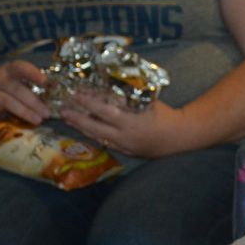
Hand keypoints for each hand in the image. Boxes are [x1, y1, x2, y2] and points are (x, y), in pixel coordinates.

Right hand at [0, 60, 50, 123]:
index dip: (32, 73)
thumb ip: (39, 89)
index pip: (21, 67)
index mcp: (12, 70)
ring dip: (24, 111)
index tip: (45, 82)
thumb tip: (59, 93)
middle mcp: (1, 78)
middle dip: (34, 102)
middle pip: (18, 89)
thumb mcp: (26, 86)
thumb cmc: (15, 91)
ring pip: (8, 100)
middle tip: (48, 113)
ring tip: (38, 120)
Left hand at [60, 91, 192, 157]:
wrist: (181, 136)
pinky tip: (88, 131)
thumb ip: (126, 99)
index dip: (87, 103)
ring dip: (83, 129)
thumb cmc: (165, 115)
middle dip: (77, 120)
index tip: (75, 95)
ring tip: (71, 121)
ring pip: (99, 138)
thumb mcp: (146, 102)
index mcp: (130, 122)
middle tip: (64, 112)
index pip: (103, 111)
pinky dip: (96, 137)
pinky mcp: (129, 152)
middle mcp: (125, 137)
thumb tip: (105, 92)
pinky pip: (108, 144)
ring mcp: (126, 147)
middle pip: (95, 129)